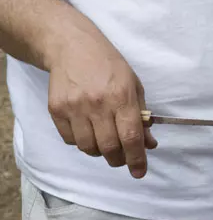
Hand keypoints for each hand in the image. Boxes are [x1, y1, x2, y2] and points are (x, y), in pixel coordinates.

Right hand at [46, 36, 156, 178]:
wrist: (71, 46)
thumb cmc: (109, 66)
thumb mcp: (133, 87)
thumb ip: (142, 117)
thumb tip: (149, 145)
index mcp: (121, 97)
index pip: (131, 137)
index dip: (137, 159)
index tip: (139, 172)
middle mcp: (97, 103)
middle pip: (109, 147)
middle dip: (118, 159)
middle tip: (121, 158)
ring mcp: (74, 106)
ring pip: (88, 148)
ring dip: (99, 151)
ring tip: (104, 140)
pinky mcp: (56, 109)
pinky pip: (70, 140)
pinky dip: (81, 142)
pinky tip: (87, 130)